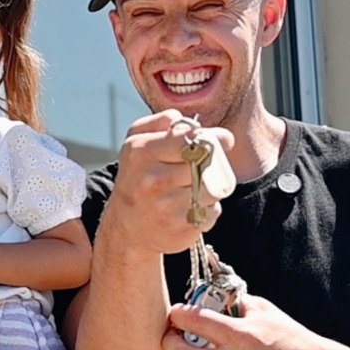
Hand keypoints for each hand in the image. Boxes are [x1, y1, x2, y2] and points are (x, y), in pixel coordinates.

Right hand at [102, 111, 233, 254]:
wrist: (126, 227)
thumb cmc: (137, 178)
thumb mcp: (136, 143)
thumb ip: (159, 122)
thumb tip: (184, 120)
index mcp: (142, 152)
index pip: (190, 138)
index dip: (213, 137)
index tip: (224, 140)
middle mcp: (153, 179)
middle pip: (207, 162)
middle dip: (212, 162)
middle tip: (206, 165)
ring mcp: (166, 206)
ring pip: (213, 187)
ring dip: (212, 186)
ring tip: (195, 188)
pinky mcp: (181, 229)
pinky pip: (212, 211)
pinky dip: (208, 209)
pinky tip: (191, 208)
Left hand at [161, 292, 348, 349]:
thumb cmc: (291, 338)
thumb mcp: (265, 311)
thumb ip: (236, 303)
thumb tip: (212, 296)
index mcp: (241, 336)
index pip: (195, 321)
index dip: (178, 315)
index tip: (176, 312)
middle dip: (169, 341)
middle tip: (171, 334)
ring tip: (190, 349)